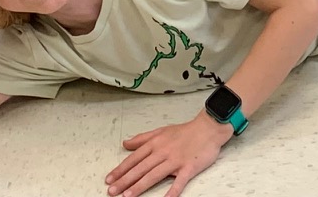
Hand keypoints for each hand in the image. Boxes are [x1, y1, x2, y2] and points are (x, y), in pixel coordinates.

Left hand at [107, 113, 230, 196]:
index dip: (120, 170)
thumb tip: (126, 143)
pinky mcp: (188, 168)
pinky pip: (179, 182)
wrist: (208, 128)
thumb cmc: (185, 131)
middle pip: (141, 168)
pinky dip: (172, 191)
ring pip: (154, 175)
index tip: (109, 179)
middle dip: (124, 181)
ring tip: (128, 196)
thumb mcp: (161, 131)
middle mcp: (163, 152)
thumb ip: (142, 138)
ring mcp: (175, 160)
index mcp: (155, 143)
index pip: (134, 158)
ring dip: (140, 186)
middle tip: (112, 191)